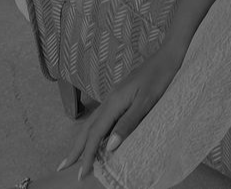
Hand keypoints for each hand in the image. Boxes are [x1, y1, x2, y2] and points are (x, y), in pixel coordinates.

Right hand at [57, 47, 182, 179]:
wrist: (168, 56)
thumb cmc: (160, 78)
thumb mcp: (146, 102)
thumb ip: (128, 123)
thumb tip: (109, 146)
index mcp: (114, 102)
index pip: (95, 134)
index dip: (87, 154)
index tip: (81, 174)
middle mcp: (110, 99)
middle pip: (87, 128)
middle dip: (75, 148)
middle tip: (63, 167)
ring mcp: (114, 96)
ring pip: (92, 121)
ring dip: (82, 140)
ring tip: (74, 155)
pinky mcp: (120, 95)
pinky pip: (101, 116)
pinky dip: (94, 130)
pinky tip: (96, 136)